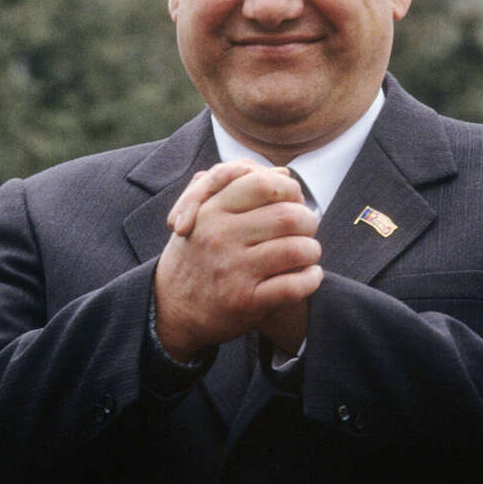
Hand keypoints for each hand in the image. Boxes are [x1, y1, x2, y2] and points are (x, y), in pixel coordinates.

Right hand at [154, 163, 321, 360]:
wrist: (170, 310)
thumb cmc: (194, 256)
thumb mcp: (202, 215)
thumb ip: (238, 190)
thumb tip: (283, 173)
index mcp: (211, 210)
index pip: (262, 184)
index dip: (288, 189)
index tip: (294, 200)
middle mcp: (220, 237)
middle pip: (287, 216)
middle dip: (308, 220)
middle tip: (308, 228)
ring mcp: (233, 270)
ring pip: (296, 249)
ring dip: (312, 250)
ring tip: (309, 253)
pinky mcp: (244, 301)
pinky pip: (293, 286)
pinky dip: (311, 279)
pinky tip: (310, 275)